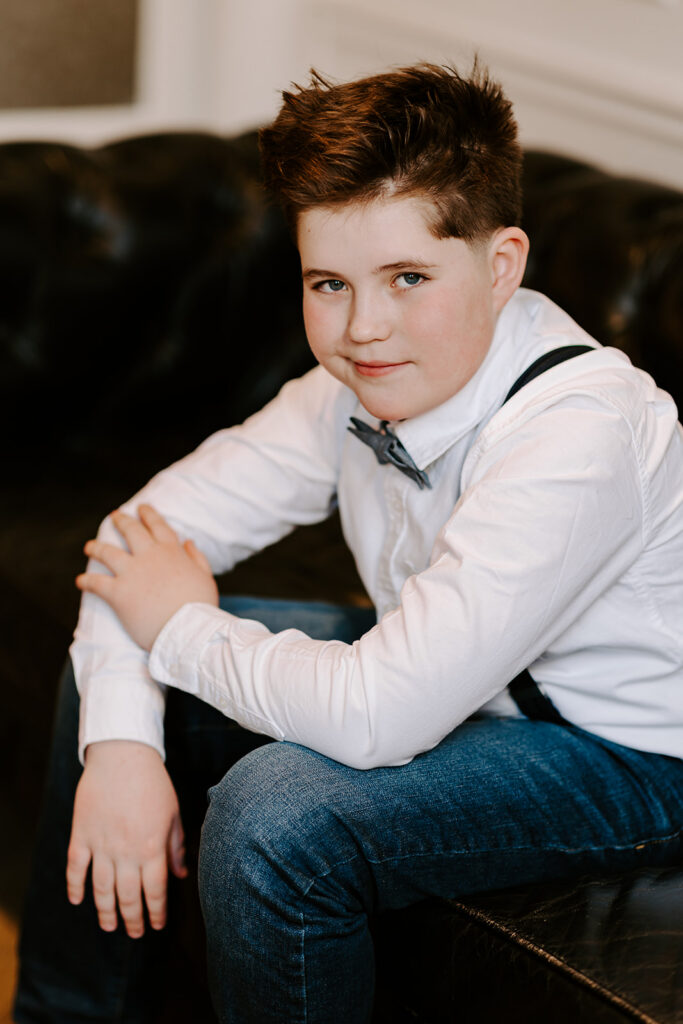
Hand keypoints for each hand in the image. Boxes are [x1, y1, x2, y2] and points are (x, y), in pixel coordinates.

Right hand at [66, 740, 187, 937]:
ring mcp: (101, 844)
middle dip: (132, 918)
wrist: (123, 755)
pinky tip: (77, 899)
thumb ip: (176, 846)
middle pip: (127, 896)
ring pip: (101, 888)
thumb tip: (182, 875)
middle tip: (134, 933)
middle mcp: (126, 851)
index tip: (156, 925)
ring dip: (105, 911)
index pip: (154, 891)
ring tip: (109, 925)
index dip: (155, 912)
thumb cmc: (153, 783)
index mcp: (152, 847)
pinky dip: (75, 886)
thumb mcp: (173, 813)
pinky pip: (75, 867)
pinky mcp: (81, 834)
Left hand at [76, 504, 218, 650]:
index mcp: (172, 552)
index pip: (157, 526)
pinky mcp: (118, 593)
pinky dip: (86, 581)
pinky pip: (96, 583)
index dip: (148, 514)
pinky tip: (80, 581)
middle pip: (131, 531)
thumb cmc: (200, 607)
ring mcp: (131, 573)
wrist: (187, 630)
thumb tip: (188, 541)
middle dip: (121, 521)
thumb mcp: (205, 577)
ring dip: (96, 547)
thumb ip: (197, 557)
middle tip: (114, 516)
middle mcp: (149, 556)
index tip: (142, 508)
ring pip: (107, 552)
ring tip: (89, 546)